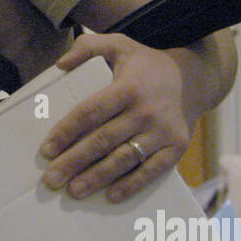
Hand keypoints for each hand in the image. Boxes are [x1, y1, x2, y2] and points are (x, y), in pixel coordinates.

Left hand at [40, 33, 191, 202]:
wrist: (193, 78)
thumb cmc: (145, 65)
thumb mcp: (119, 44)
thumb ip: (88, 47)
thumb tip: (60, 65)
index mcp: (128, 87)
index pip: (90, 112)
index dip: (66, 132)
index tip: (47, 150)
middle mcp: (146, 110)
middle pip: (103, 140)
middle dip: (74, 161)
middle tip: (51, 179)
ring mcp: (163, 131)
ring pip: (124, 159)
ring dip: (98, 177)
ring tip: (74, 190)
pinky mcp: (177, 147)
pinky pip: (152, 170)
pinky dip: (132, 185)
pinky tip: (112, 196)